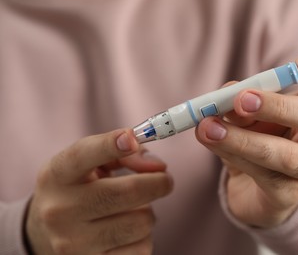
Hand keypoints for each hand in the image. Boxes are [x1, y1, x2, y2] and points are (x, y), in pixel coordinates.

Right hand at [26, 129, 172, 253]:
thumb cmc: (79, 188)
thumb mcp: (89, 163)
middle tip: (165, 180)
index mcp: (57, 175)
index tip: (131, 139)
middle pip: (127, 192)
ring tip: (134, 210)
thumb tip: (158, 167)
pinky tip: (127, 232)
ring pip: (141, 223)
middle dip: (159, 183)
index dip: (109, 145)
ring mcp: (73, 243)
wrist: (47, 233)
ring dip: (148, 213)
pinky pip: (141, 248)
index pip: (82, 156)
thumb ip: (123, 152)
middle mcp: (60, 210)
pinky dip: (143, 237)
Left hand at [196, 48, 297, 227]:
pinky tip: (213, 143)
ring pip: (288, 154)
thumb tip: (226, 96)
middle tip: (242, 100)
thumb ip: (241, 100)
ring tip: (210, 128)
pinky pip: (263, 174)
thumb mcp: (252, 112)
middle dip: (278, 107)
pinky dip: (233, 155)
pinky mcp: (292, 194)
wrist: (256, 187)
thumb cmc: (261, 137)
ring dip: (244, 139)